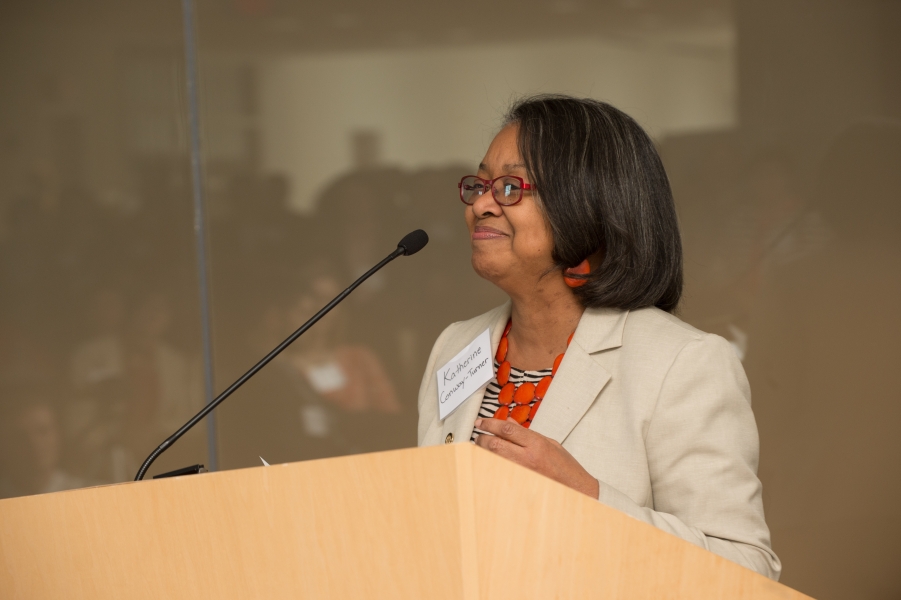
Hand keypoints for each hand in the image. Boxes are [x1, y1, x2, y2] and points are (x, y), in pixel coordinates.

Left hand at [474, 417, 599, 498]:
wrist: (577, 490)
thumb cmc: (566, 467)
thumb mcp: (549, 443)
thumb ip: (527, 433)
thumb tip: (509, 423)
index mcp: (537, 444)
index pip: (507, 430)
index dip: (490, 424)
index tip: (480, 422)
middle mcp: (528, 458)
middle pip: (496, 444)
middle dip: (482, 438)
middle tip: (477, 435)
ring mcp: (523, 473)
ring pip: (494, 459)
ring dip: (484, 452)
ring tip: (479, 447)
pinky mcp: (520, 484)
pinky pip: (500, 473)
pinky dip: (491, 465)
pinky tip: (487, 462)